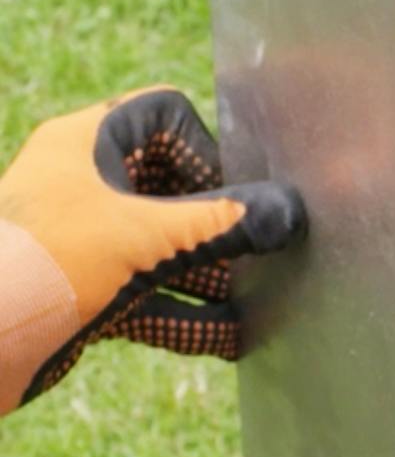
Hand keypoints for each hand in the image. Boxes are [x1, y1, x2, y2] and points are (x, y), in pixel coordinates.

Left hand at [0, 88, 306, 414]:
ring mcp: (82, 237)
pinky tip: (232, 339)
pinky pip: (149, 292)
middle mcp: (82, 183)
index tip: (230, 195)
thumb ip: (224, 225)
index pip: (163, 118)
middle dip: (219, 224)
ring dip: (211, 274)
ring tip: (257, 301)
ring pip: (163, 245)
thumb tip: (287, 213)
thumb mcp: (148, 239)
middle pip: (173, 187)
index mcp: (85, 145)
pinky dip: (188, 314)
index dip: (204, 149)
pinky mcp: (82, 287)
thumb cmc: (46, 266)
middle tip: (259, 250)